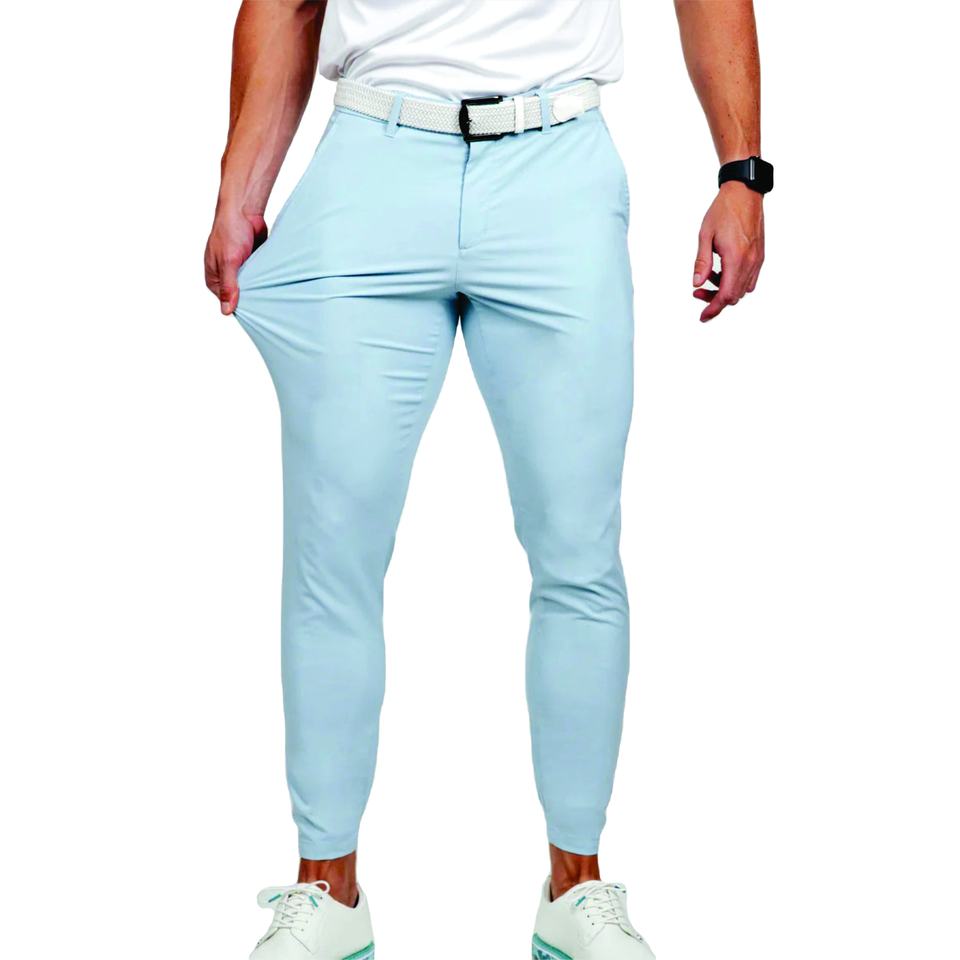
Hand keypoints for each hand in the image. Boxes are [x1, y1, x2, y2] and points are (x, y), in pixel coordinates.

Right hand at [204, 206, 267, 314]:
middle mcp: (225, 276)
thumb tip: (226, 311)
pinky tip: (275, 283)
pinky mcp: (252, 264)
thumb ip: (229, 286)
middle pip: (241, 296)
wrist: (244, 210)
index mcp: (214, 279)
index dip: (242, 307)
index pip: (228, 302)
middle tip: (268, 306)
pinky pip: (260, 277)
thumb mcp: (228, 262)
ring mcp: (239, 270)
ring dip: (261, 288)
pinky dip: (266, 278)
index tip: (257, 312)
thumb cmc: (229, 231)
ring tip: (273, 295)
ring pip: (252, 287)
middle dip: (253, 298)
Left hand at [692, 182, 764, 321]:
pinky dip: (735, 282)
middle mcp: (750, 262)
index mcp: (736, 258)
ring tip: (710, 275)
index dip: (713, 308)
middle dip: (715, 300)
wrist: (745, 192)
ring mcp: (758, 260)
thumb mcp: (705, 236)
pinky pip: (750, 279)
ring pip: (742, 290)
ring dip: (725, 290)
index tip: (703, 316)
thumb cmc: (724, 211)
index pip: (725, 295)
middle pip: (734, 296)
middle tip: (698, 292)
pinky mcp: (760, 256)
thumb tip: (696, 284)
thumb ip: (701, 263)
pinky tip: (722, 270)